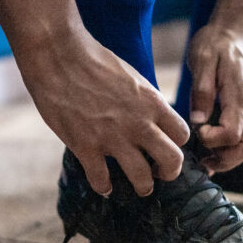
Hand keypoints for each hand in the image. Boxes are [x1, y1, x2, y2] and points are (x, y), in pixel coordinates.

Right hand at [17, 26, 189, 196]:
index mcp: (153, 102)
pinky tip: (104, 185)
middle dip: (169, 172)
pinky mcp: (86, 147)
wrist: (59, 55)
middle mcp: (139, 123)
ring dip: (143, 186)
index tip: (167, 148)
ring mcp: (113, 137)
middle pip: (172, 160)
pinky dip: (104, 187)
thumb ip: (145, 101)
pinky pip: (102, 181)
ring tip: (139, 187)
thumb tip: (152, 118)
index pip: (182, 134)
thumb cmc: (94, 60)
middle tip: (159, 174)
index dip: (177, 145)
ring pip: (142, 178)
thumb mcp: (133, 77)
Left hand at [187, 23, 242, 171]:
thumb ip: (202, 90)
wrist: (238, 30)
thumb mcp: (203, 58)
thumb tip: (197, 121)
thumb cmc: (217, 42)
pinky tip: (213, 148)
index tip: (197, 130)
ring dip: (231, 158)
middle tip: (202, 159)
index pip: (232, 133)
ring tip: (206, 158)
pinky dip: (233, 149)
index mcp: (240, 94)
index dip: (212, 139)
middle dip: (226, 159)